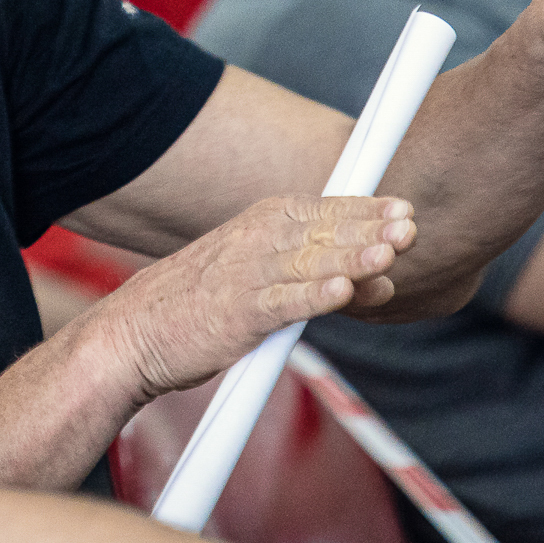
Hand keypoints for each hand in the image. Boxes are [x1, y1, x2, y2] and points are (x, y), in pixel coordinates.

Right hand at [81, 194, 414, 404]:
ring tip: (388, 255)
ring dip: (350, 258)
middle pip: (322, 232)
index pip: (322, 210)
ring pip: (308, 264)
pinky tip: (340, 293)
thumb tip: (366, 276)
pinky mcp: (236, 316)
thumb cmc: (197, 302)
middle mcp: (254, 242)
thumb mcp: (250, 269)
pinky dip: (311, 297)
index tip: (404, 209)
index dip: (364, 209)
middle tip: (410, 227)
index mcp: (259, 223)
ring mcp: (245, 278)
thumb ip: (303, 267)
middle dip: (368, 230)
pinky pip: (281, 304)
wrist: (133, 333)